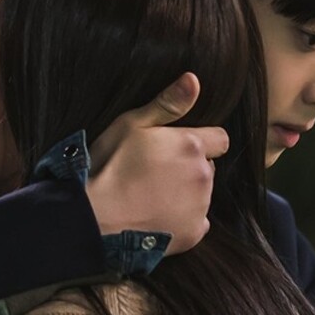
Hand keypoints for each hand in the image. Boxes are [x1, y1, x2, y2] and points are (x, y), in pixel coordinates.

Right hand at [86, 73, 228, 254]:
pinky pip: (196, 222)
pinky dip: (182, 220)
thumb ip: (167, 103)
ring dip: (186, 193)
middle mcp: (203, 176)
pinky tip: (156, 216)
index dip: (201, 141)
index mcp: (191, 146)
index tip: (176, 147)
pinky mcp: (193, 234)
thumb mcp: (131, 124)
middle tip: (156, 172)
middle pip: (208, 168)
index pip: (220, 139)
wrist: (95, 217)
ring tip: (151, 195)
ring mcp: (200, 207)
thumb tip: (194, 79)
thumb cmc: (108, 165)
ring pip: (202, 195)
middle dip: (190, 168)